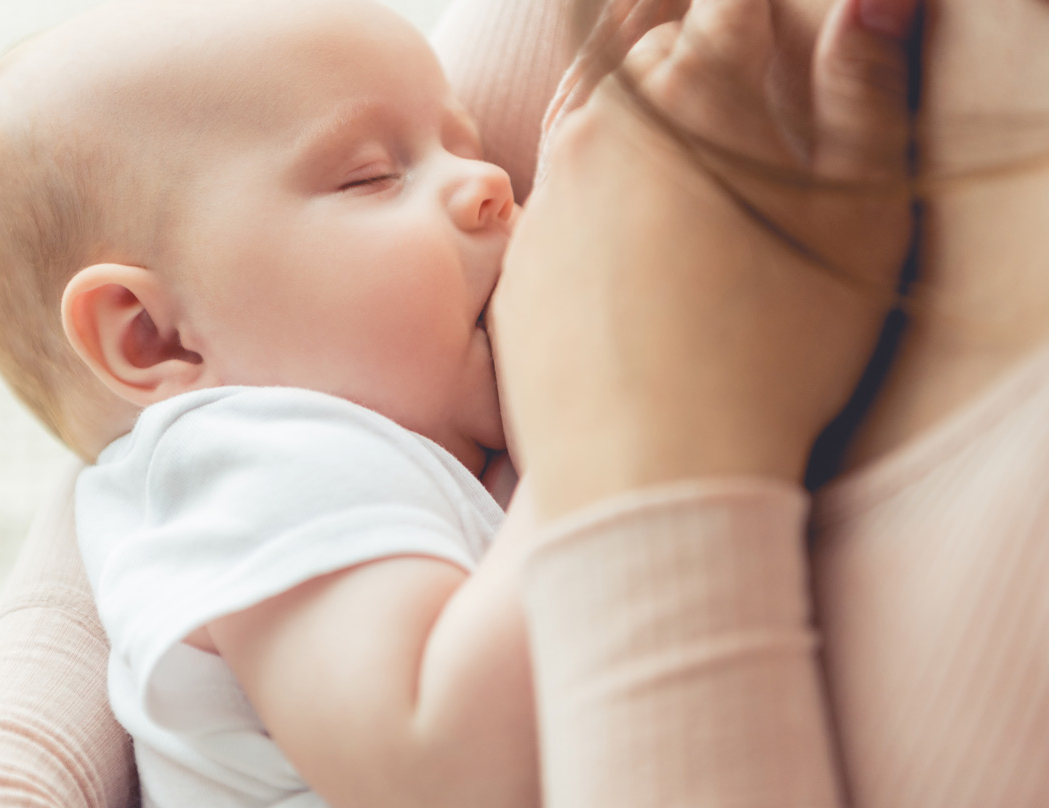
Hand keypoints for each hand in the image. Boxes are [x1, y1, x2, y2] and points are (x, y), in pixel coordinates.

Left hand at [490, 0, 918, 519]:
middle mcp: (603, 128)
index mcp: (694, 97)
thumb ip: (864, 95)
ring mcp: (548, 195)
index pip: (731, 11)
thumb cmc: (773, 355)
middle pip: (657, 59)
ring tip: (688, 186)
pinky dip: (597, 202)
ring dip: (643, 133)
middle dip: (702, 74)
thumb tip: (870, 5)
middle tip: (744, 127)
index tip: (779, 73)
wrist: (649, 473)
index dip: (763, 30)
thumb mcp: (857, 224)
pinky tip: (635, 251)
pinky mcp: (520, 259)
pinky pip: (559, 200)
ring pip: (597, 122)